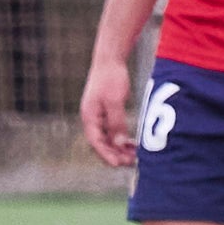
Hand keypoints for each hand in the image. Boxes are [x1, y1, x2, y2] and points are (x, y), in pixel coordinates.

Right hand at [78, 52, 141, 168]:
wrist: (110, 60)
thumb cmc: (110, 78)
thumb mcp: (114, 101)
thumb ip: (116, 122)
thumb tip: (118, 143)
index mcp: (89, 117)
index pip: (96, 142)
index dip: (107, 155)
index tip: (118, 164)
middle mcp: (92, 119)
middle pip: (101, 144)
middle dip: (115, 154)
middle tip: (131, 162)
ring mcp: (99, 117)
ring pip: (108, 139)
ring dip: (119, 149)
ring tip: (134, 156)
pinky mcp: (106, 113)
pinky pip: (112, 132)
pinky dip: (121, 139)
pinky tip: (132, 144)